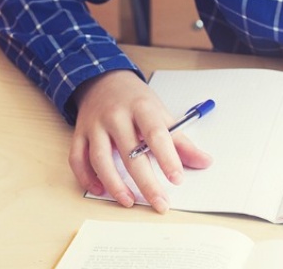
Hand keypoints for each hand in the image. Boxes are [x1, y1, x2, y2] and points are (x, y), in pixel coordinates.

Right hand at [70, 70, 213, 212]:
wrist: (103, 79)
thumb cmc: (135, 100)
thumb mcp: (160, 112)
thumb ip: (180, 140)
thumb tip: (204, 161)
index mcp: (141, 107)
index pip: (156, 134)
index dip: (167, 157)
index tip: (177, 178)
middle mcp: (116, 116)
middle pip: (130, 152)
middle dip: (146, 182)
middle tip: (160, 203)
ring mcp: (95, 125)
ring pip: (100, 159)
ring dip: (114, 184)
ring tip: (129, 201)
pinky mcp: (80, 133)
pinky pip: (78, 159)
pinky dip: (87, 177)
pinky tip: (100, 190)